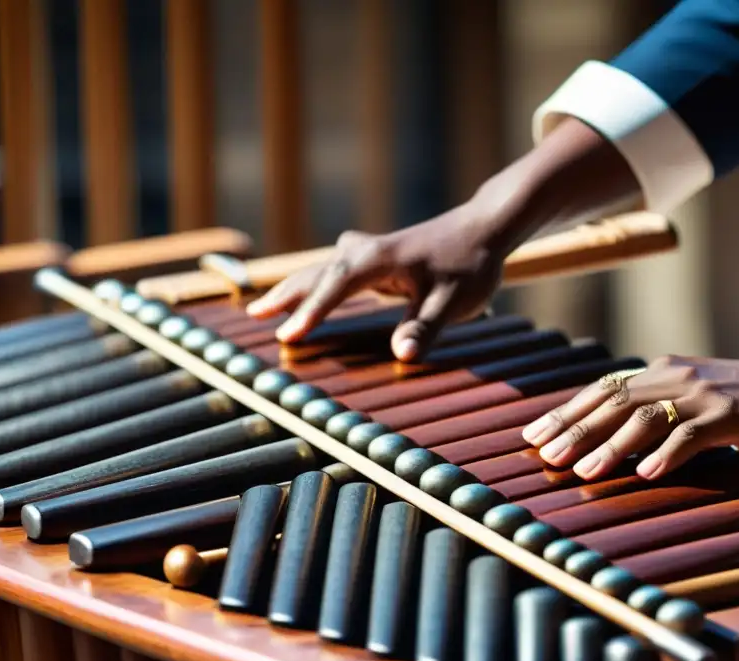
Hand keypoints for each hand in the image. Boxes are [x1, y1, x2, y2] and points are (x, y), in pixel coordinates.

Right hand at [247, 202, 512, 361]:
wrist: (484, 227)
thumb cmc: (470, 264)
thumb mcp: (453, 300)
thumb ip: (426, 326)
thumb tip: (402, 354)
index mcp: (378, 259)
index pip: (336, 287)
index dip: (312, 312)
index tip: (289, 335)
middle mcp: (365, 251)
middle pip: (316, 274)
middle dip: (286, 297)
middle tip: (255, 317)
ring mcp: (367, 252)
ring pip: (320, 271)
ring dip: (292, 289)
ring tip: (260, 310)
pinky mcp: (373, 258)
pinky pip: (332, 273)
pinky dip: (311, 286)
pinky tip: (301, 296)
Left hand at [521, 354, 738, 481]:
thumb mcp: (703, 404)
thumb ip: (665, 415)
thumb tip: (620, 444)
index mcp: (668, 373)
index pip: (605, 391)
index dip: (567, 413)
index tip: (535, 435)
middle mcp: (680, 377)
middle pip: (614, 402)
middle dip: (573, 429)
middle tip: (542, 454)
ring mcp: (707, 394)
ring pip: (645, 417)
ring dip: (610, 445)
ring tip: (582, 470)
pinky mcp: (737, 415)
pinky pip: (694, 434)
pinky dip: (669, 453)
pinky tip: (648, 474)